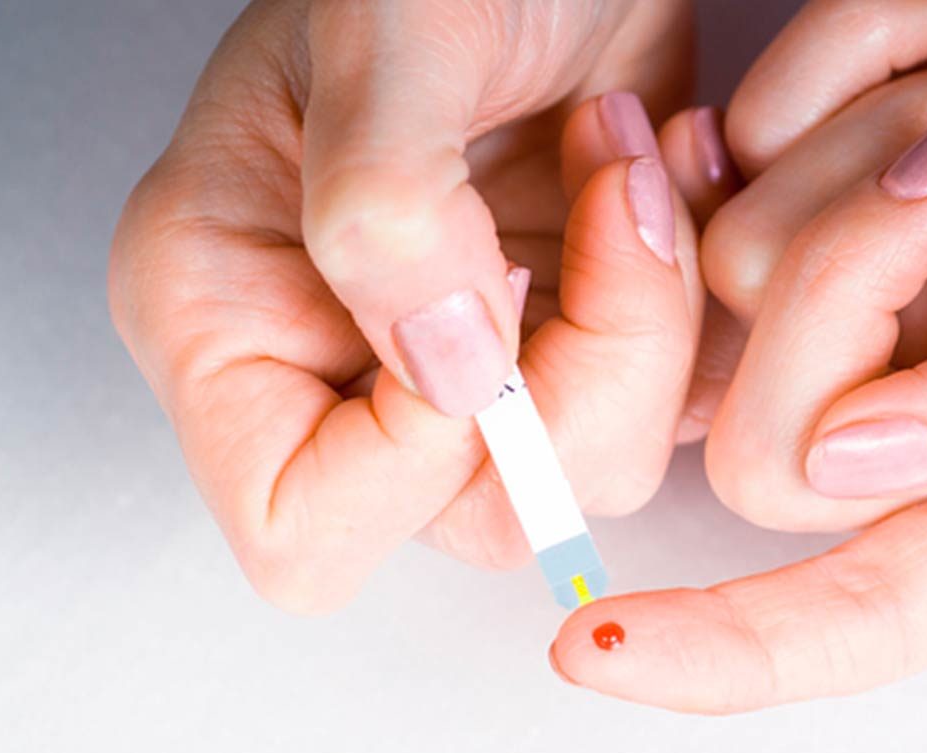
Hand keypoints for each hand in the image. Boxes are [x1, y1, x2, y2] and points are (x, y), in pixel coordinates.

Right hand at [109, 0, 733, 611]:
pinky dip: (703, 298)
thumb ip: (387, 210)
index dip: (413, 459)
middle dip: (580, 376)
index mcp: (223, 319)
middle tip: (608, 198)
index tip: (486, 290)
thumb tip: (451, 379)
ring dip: (653, 311)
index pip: (300, 528)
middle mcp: (332, 369)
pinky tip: (668, 169)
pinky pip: (675, 403)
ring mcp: (462, 364)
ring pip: (593, 472)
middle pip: (472, 519)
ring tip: (633, 150)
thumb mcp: (385, 27)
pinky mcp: (571, 335)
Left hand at [552, 0, 926, 711]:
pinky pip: (729, 162)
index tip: (597, 649)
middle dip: (852, 274)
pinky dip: (836, 74)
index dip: (729, 654)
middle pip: (767, 445)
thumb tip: (858, 469)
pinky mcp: (805, 196)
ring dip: (867, 149)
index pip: (864, 620)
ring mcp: (857, 308)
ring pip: (730, 286)